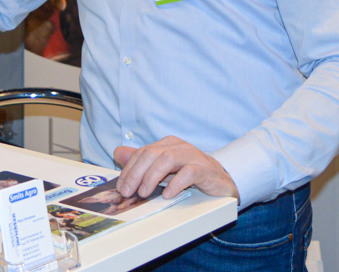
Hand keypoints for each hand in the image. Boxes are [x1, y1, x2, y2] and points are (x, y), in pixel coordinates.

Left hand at [113, 136, 238, 201]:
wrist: (221, 181)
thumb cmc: (190, 173)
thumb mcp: (163, 167)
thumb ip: (141, 160)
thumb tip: (118, 152)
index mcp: (167, 144)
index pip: (142, 153)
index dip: (129, 170)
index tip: (121, 187)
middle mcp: (179, 146)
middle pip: (152, 154)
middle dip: (136, 173)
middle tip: (128, 192)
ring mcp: (193, 156)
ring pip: (168, 159)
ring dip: (152, 177)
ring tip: (145, 193)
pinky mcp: (205, 170)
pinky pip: (188, 173)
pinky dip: (176, 183)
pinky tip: (167, 194)